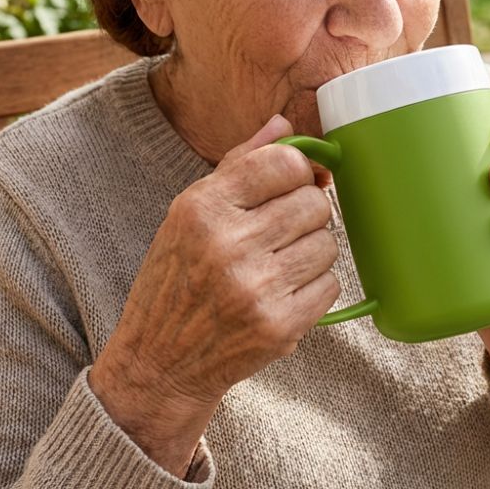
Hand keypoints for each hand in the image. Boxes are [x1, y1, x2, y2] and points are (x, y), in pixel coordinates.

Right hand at [91, 113, 340, 472]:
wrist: (158, 364)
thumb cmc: (174, 280)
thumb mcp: (188, 214)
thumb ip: (238, 165)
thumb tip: (285, 124)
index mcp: (202, 208)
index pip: (283, 162)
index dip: (297, 170)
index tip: (292, 183)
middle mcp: (228, 244)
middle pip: (314, 203)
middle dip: (306, 214)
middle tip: (282, 231)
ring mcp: (256, 288)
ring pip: (328, 245)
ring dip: (312, 253)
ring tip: (278, 265)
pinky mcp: (279, 326)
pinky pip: (330, 286)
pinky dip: (314, 289)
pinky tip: (282, 294)